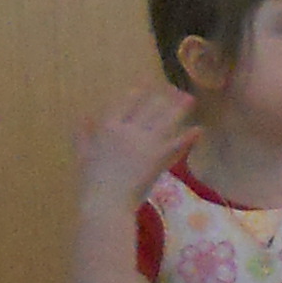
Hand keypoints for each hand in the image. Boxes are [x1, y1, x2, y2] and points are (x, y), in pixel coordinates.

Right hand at [79, 86, 198, 204]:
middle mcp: (129, 129)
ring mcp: (145, 143)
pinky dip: (189, 137)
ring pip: (165, 119)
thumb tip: (82, 115)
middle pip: (150, 106)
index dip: (139, 90)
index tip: (147, 81)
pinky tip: (199, 130)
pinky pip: (176, 144)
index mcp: (109, 127)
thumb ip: (82, 133)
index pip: (126, 102)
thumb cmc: (91, 181)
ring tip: (189, 98)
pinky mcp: (158, 158)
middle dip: (164, 95)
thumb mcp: (82, 154)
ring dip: (179, 108)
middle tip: (174, 88)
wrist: (106, 201)